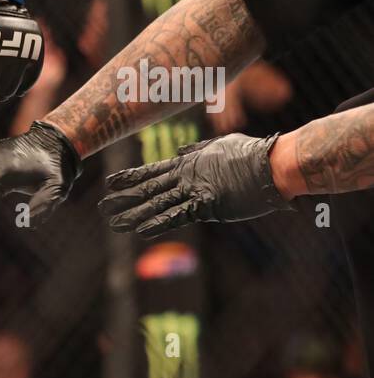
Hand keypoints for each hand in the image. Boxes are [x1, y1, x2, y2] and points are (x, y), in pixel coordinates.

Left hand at [98, 133, 292, 238]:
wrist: (274, 164)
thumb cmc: (253, 154)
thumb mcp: (220, 146)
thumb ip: (197, 151)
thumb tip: (180, 153)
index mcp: (188, 164)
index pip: (152, 171)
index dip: (129, 178)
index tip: (110, 183)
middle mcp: (186, 177)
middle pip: (148, 189)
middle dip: (124, 199)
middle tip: (102, 208)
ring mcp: (195, 190)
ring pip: (158, 204)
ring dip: (135, 215)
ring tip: (114, 223)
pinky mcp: (207, 204)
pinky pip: (179, 216)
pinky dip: (159, 223)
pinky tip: (141, 231)